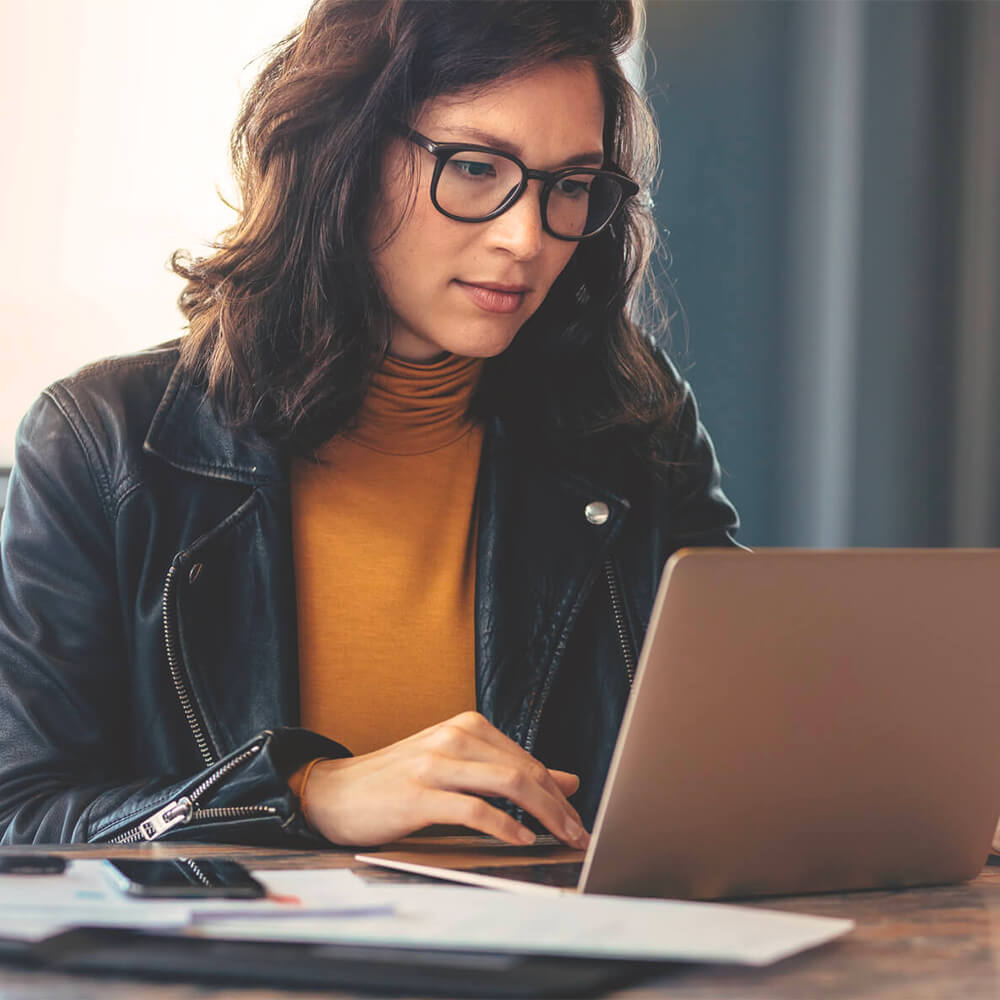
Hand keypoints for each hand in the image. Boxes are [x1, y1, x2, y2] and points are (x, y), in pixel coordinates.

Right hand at [299, 711, 588, 848]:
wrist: (334, 791)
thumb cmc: (398, 782)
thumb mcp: (457, 767)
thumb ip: (508, 771)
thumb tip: (567, 781)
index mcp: (466, 727)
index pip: (528, 760)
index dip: (558, 793)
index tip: (577, 819)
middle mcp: (454, 737)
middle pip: (524, 770)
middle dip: (559, 806)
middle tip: (579, 835)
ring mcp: (436, 763)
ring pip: (508, 784)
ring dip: (544, 815)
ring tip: (561, 838)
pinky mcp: (419, 794)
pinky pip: (473, 809)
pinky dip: (504, 826)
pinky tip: (521, 839)